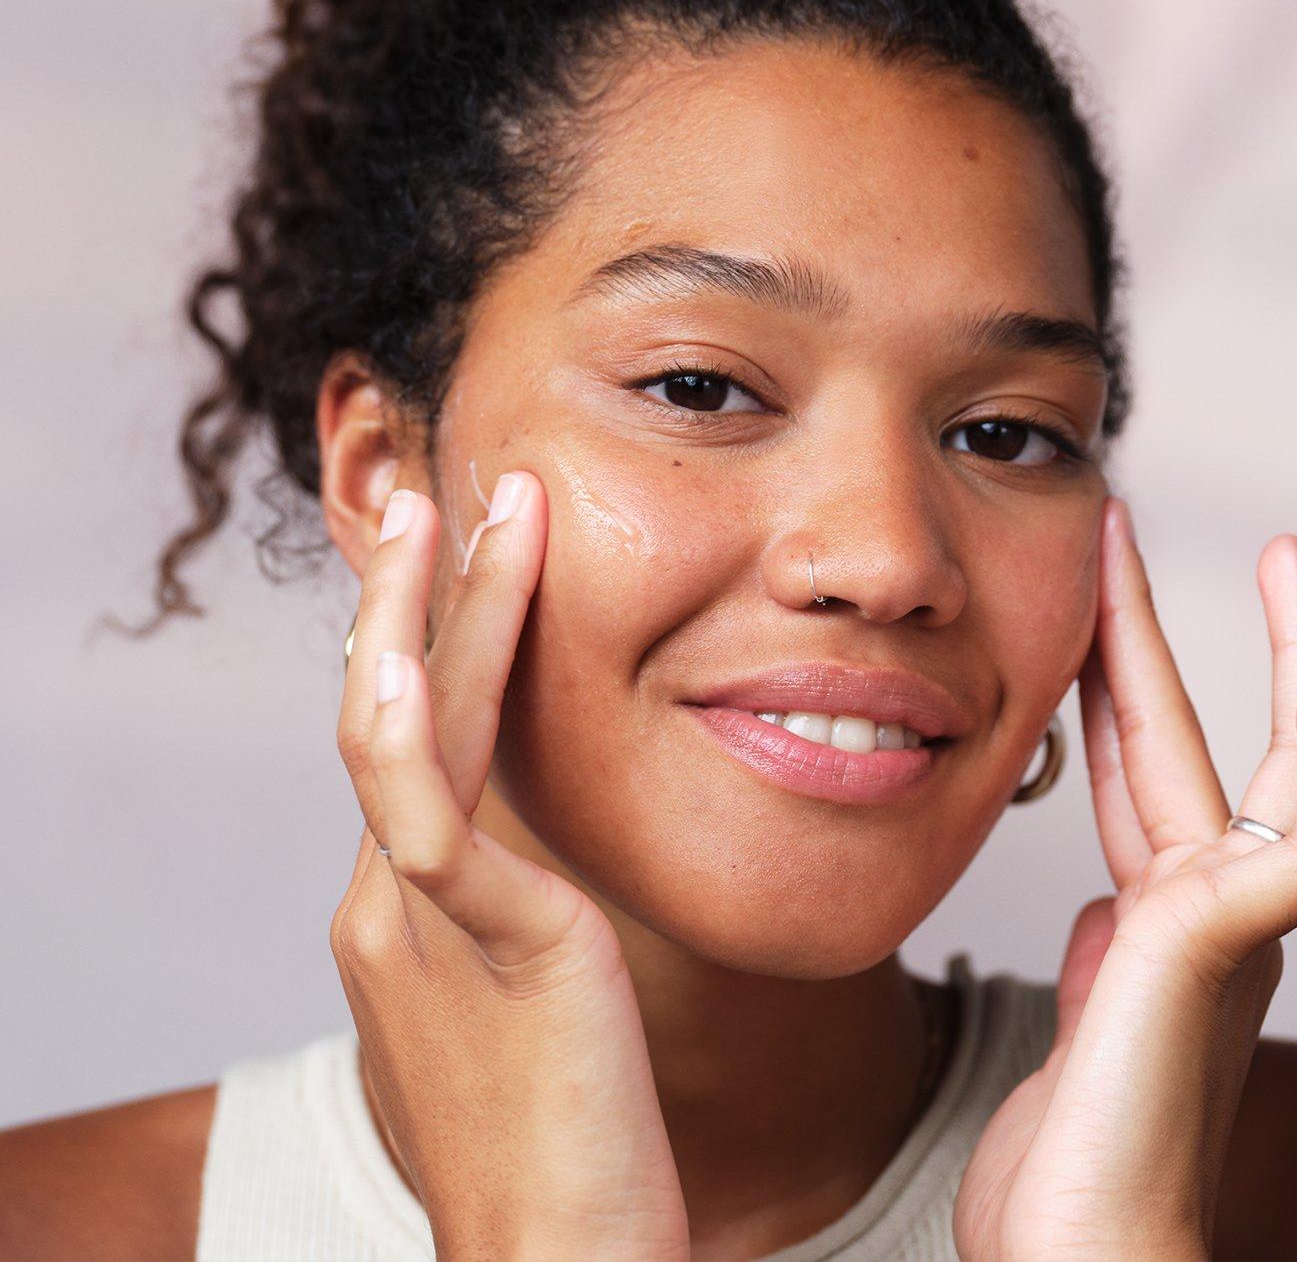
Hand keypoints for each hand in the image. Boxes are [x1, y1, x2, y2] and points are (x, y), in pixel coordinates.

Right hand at [330, 477, 688, 1260]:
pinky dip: (413, 714)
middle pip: (386, 710)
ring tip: (456, 507)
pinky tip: (412, 646)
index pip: (411, 742)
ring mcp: (420, 920)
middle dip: (408, 595)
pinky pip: (427, 807)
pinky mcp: (480, 942)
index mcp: (410, 909)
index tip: (464, 559)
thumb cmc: (567, 1144)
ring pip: (397, 727)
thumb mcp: (528, 998)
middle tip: (440, 495)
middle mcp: (390, 901)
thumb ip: (523, 911)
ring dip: (422, 609)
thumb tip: (553, 854)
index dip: (426, 642)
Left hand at [954, 497, 1296, 1260]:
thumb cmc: (1069, 1166)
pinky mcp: (1225, 950)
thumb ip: (1114, 955)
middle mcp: (1205, 915)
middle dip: (1175, 628)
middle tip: (1146, 531)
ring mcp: (1227, 932)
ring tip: (1285, 571)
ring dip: (1293, 667)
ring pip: (1285, 774)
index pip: (1139, 765)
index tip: (1094, 599)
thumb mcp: (1082, 1025)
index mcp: (1158, 919)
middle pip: (1194, 739)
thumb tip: (1116, 901)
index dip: (1117, 674)